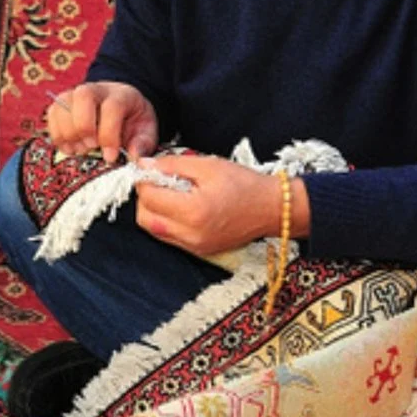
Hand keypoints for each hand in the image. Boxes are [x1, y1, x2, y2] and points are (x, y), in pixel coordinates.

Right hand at [45, 81, 157, 162]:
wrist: (121, 108)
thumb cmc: (133, 122)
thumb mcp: (146, 131)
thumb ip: (143, 143)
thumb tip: (133, 157)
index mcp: (122, 95)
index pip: (112, 107)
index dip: (109, 134)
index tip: (110, 157)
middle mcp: (97, 89)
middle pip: (83, 97)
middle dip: (84, 128)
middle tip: (92, 148)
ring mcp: (75, 94)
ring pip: (62, 105)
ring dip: (68, 134)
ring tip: (81, 150)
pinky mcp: (61, 104)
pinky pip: (51, 115)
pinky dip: (57, 136)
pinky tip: (71, 148)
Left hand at [132, 155, 305, 254]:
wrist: (272, 209)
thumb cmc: (244, 184)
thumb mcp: (208, 165)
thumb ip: (172, 165)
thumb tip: (144, 166)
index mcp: (193, 211)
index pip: (149, 197)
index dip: (144, 180)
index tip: (150, 169)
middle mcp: (190, 234)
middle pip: (145, 218)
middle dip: (145, 197)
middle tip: (159, 181)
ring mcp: (195, 246)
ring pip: (154, 230)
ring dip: (154, 210)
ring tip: (172, 193)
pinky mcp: (199, 251)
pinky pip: (170, 237)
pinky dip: (167, 222)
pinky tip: (182, 206)